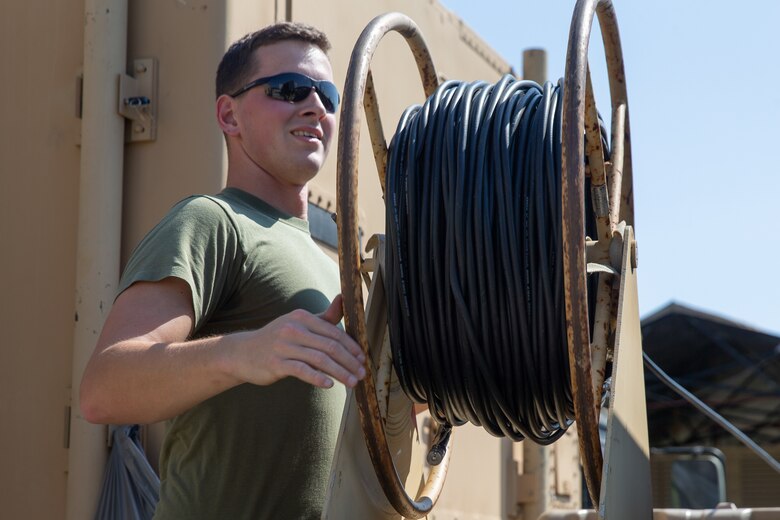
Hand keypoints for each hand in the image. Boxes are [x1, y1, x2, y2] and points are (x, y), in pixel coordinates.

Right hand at [226, 295, 366, 388]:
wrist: (242, 353)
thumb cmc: (277, 339)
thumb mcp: (299, 323)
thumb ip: (323, 316)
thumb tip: (344, 298)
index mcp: (302, 317)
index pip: (333, 332)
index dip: (351, 346)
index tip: (362, 359)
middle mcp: (293, 329)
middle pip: (330, 346)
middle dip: (350, 361)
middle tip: (362, 373)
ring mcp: (284, 346)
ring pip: (320, 360)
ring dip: (340, 372)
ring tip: (352, 383)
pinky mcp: (276, 363)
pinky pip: (302, 371)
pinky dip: (318, 378)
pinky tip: (329, 385)